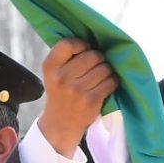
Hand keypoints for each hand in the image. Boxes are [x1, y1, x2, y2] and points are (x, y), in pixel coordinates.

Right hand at [38, 40, 119, 154]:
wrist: (60, 123)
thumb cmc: (60, 92)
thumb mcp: (53, 73)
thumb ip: (66, 57)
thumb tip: (92, 39)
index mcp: (50, 67)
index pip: (68, 44)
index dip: (81, 44)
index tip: (84, 50)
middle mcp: (62, 78)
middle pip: (92, 55)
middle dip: (98, 58)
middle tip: (97, 64)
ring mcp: (77, 91)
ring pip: (104, 68)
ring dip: (107, 70)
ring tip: (101, 75)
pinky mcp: (91, 101)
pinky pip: (110, 82)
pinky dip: (113, 81)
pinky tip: (107, 83)